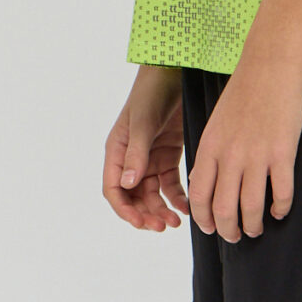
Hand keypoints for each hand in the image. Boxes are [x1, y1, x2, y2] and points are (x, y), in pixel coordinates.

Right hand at [103, 65, 188, 230]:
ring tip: (176, 222)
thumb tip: (126, 184)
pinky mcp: (168, 156)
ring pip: (152, 194)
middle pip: (133, 197)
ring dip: (162, 209)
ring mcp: (149, 159)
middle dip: (146, 213)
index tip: (140, 222)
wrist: (173, 74)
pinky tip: (187, 207)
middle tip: (163, 226)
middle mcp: (130, 159)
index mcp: (116, 152)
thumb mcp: (142, 124)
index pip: (114, 190)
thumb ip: (136, 154)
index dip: (125, 209)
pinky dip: (177, 197)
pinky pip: (170, 184)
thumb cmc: (151, 94)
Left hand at [188, 52, 301, 240]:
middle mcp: (229, 155)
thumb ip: (211, 153)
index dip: (204, 219)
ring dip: (253, 226)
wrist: (270, 63)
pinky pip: (281, 193)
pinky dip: (281, 208)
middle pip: (223, 209)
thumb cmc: (244, 91)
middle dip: (228, 231)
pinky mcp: (283, 151)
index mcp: (209, 147)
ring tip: (257, 229)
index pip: (199, 195)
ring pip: (250, 207)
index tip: (212, 228)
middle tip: (236, 237)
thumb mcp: (216, 122)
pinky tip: (280, 210)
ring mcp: (256, 155)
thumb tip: (204, 182)